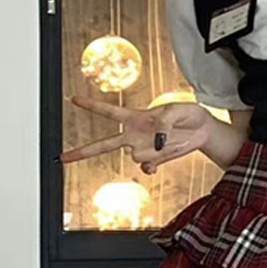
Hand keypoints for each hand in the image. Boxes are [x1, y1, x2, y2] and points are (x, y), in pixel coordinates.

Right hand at [61, 96, 209, 173]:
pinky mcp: (154, 160)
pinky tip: (157, 163)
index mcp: (136, 117)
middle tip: (64, 157)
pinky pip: (144, 167)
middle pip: (103, 145)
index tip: (74, 99)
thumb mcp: (178, 109)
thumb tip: (156, 139)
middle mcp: (135, 134)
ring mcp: (143, 148)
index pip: (109, 111)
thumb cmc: (189, 114)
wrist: (203, 132)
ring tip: (168, 140)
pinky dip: (149, 167)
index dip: (92, 105)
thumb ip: (165, 121)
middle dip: (83, 151)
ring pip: (134, 155)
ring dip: (149, 150)